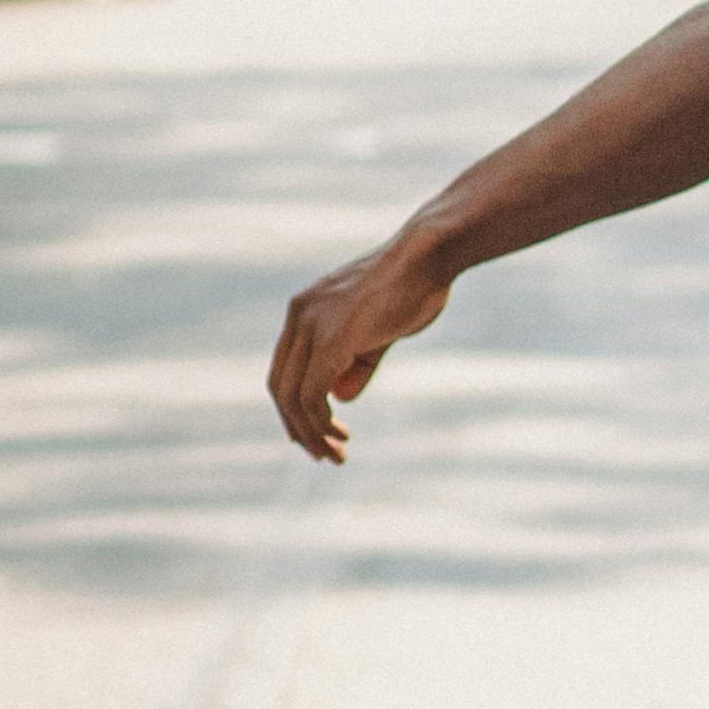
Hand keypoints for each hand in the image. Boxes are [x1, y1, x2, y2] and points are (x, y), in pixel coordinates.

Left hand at [267, 238, 448, 463]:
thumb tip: (339, 398)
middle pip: (279, 386)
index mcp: (305, 309)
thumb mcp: (379, 330)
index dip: (292, 407)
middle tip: (323, 454)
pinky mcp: (332, 338)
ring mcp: (312, 325)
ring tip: (335, 454)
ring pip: (292, 396)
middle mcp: (299, 315)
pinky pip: (312, 393)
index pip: (283, 369)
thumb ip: (356, 362)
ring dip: (311, 432)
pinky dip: (320, 421)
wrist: (430, 254)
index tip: (312, 433)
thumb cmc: (413, 286)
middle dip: (297, 427)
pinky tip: (339, 434)